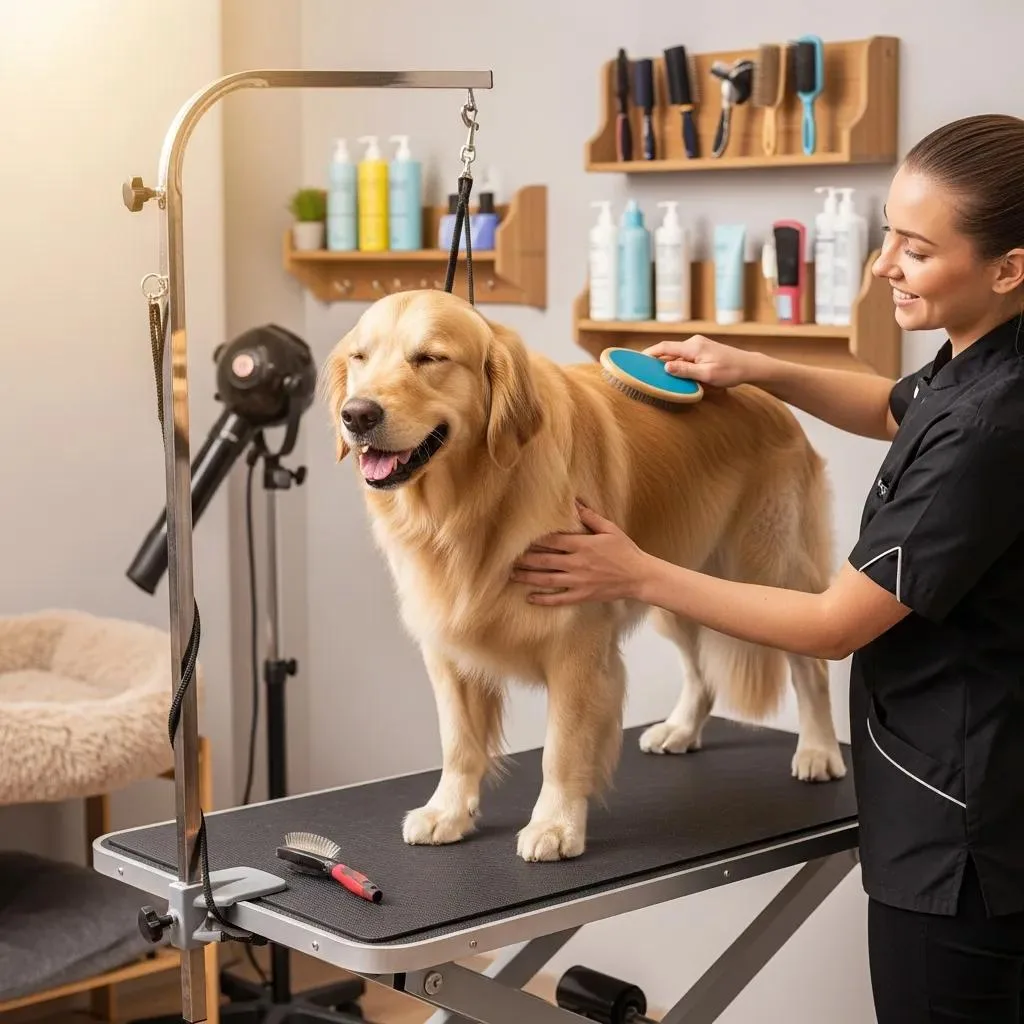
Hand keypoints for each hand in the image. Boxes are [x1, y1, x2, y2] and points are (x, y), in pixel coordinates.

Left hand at [511, 502, 651, 605]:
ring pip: (547, 579)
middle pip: (545, 560)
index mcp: (582, 545)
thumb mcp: (609, 529)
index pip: (552, 541)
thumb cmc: (625, 551)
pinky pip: (559, 599)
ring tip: (512, 575)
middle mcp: (577, 563)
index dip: (535, 540)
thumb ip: (590, 517)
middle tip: (507, 558)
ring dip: (528, 577)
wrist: (639, 576)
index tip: (520, 538)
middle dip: (525, 559)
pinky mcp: (582, 595)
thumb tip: (574, 502)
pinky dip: (544, 600)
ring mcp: (578, 581)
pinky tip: (530, 598)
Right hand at [644, 336, 764, 388]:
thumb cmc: (731, 371)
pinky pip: (685, 356)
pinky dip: (679, 364)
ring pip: (677, 354)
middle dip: (658, 361)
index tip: (637, 359)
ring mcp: (699, 344)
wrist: (749, 366)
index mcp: (693, 347)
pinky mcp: (703, 349)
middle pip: (669, 351)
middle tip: (645, 372)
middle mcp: (694, 342)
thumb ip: (685, 371)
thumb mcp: (707, 374)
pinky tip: (678, 374)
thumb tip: (665, 367)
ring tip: (661, 376)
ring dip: (670, 365)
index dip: (649, 353)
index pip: (664, 347)